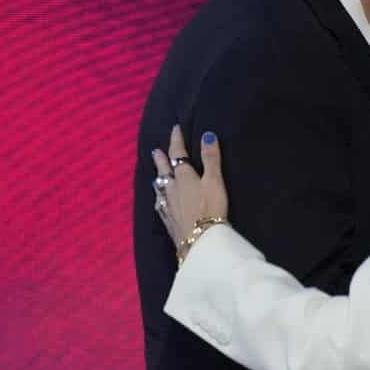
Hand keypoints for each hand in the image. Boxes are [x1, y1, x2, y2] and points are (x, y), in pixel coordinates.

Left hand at [151, 125, 228, 259]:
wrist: (200, 240)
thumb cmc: (210, 208)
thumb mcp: (214, 180)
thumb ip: (211, 158)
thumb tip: (207, 135)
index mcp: (183, 177)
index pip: (178, 154)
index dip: (176, 140)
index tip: (175, 129)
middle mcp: (172, 189)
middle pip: (164, 171)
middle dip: (161, 159)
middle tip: (155, 151)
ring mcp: (168, 206)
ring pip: (159, 188)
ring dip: (158, 178)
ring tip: (156, 175)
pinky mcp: (168, 222)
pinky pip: (160, 206)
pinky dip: (159, 199)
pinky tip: (159, 203)